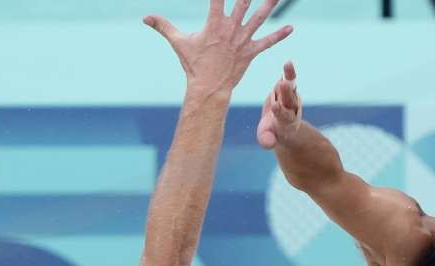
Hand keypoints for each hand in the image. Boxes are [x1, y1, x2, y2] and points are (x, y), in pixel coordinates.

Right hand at [145, 0, 292, 97]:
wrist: (209, 88)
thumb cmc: (193, 65)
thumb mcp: (178, 42)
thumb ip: (163, 26)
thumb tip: (145, 17)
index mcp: (214, 23)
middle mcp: (230, 28)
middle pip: (243, 2)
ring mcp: (242, 39)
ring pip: (259, 18)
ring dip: (270, 5)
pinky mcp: (250, 52)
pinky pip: (267, 42)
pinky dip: (279, 35)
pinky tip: (290, 27)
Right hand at [256, 60, 300, 149]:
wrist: (282, 123)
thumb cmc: (272, 132)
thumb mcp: (267, 137)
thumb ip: (266, 139)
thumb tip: (267, 144)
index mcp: (285, 121)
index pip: (283, 116)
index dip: (280, 111)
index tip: (276, 107)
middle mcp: (290, 108)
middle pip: (289, 100)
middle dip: (286, 92)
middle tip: (283, 84)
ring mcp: (290, 97)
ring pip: (291, 86)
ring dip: (289, 76)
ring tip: (288, 65)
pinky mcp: (287, 88)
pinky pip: (289, 78)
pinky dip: (288, 71)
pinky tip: (288, 61)